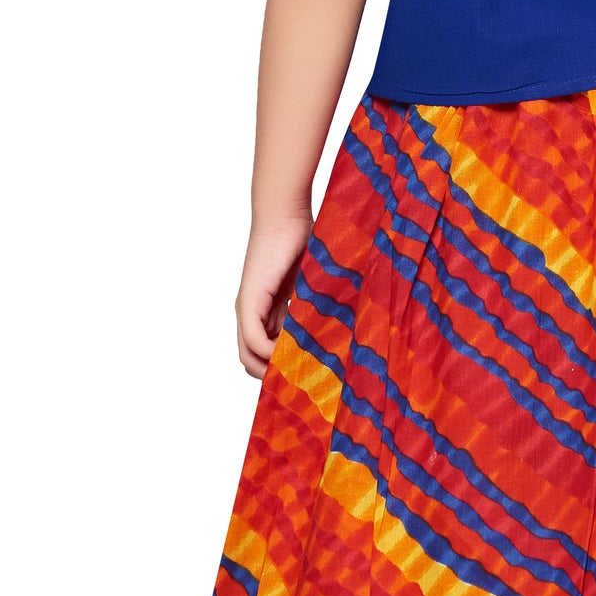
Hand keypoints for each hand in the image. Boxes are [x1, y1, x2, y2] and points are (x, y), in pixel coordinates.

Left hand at [236, 211, 312, 377]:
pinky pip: (253, 341)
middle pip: (252, 361)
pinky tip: (290, 353)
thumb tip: (348, 329)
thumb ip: (319, 306)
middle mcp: (251, 313)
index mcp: (267, 310)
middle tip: (304, 381)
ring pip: (248, 356)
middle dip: (276, 375)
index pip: (266, 351)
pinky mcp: (249, 302)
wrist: (286, 214)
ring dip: (272, 370)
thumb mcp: (316, 283)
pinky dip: (269, 354)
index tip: (307, 374)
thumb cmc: (304, 240)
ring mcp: (247, 309)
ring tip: (300, 373)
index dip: (282, 367)